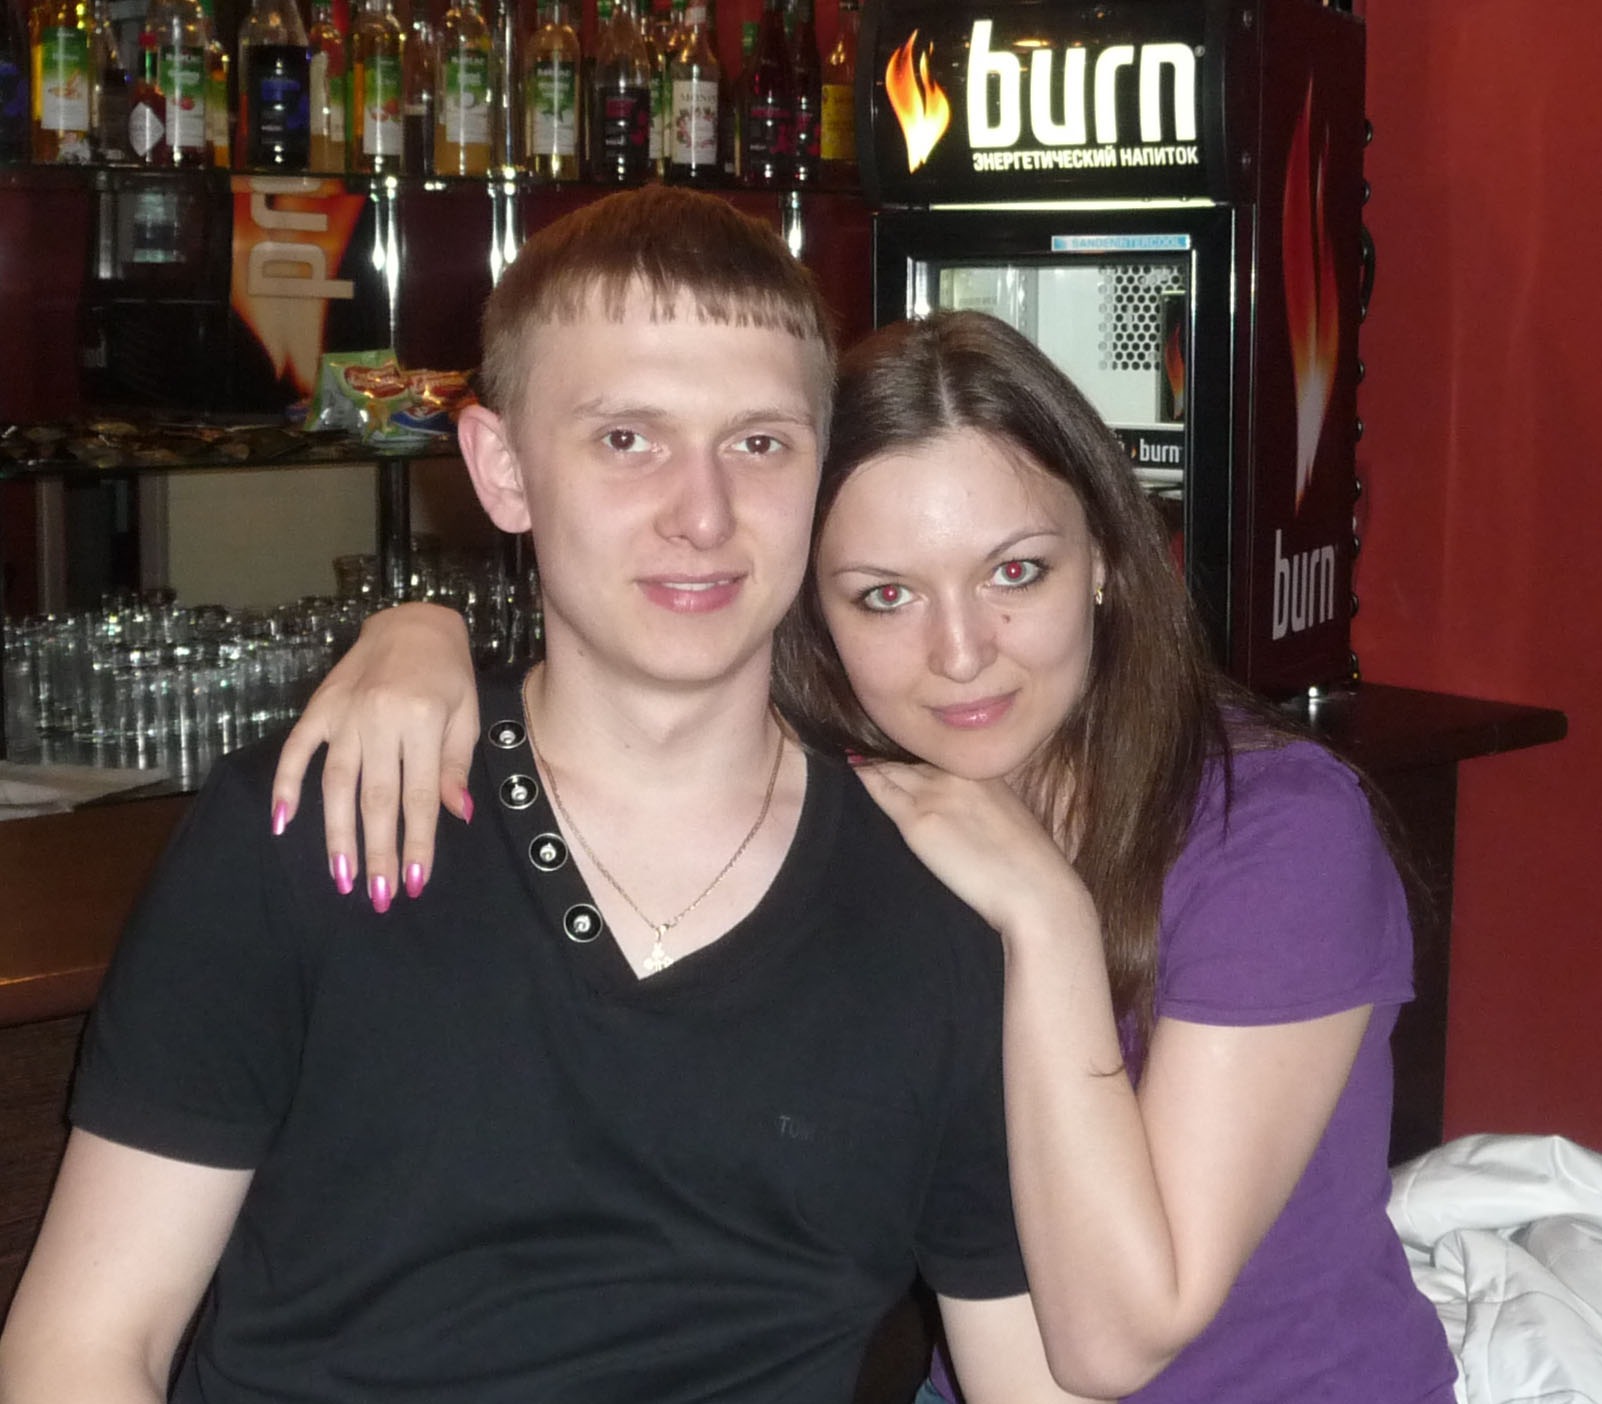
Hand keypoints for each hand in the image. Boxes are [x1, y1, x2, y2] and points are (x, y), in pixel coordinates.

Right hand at [270, 603, 478, 907]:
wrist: (413, 622)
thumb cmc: (449, 674)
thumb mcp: (467, 714)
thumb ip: (456, 765)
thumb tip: (457, 815)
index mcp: (423, 720)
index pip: (419, 795)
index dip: (416, 842)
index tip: (413, 882)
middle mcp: (380, 718)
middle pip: (375, 798)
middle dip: (377, 851)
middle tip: (377, 896)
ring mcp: (345, 713)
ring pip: (336, 784)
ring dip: (336, 834)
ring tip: (342, 878)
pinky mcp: (319, 706)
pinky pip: (296, 749)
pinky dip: (285, 785)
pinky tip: (280, 822)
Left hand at [849, 760, 1092, 940]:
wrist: (1037, 893)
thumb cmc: (1030, 867)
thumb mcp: (1009, 817)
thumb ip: (983, 801)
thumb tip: (964, 811)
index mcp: (981, 769)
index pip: (934, 748)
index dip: (911, 744)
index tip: (892, 737)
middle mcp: (957, 772)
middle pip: (911, 751)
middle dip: (887, 744)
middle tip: (858, 731)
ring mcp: (936, 793)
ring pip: (891, 765)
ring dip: (870, 754)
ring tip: (845, 742)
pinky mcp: (918, 821)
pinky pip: (881, 790)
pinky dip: (863, 774)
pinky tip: (848, 761)